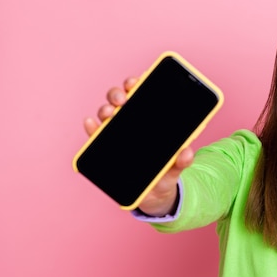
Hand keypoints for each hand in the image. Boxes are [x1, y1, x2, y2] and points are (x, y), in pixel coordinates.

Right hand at [83, 77, 193, 215]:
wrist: (154, 196)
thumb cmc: (166, 174)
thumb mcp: (177, 167)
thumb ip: (182, 161)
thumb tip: (186, 152)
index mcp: (151, 120)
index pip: (143, 94)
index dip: (138, 83)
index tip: (138, 80)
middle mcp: (131, 122)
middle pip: (122, 100)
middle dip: (120, 94)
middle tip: (123, 99)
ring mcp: (117, 133)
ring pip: (107, 114)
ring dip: (106, 110)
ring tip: (110, 113)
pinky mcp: (105, 148)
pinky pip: (95, 135)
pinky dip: (91, 128)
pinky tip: (91, 124)